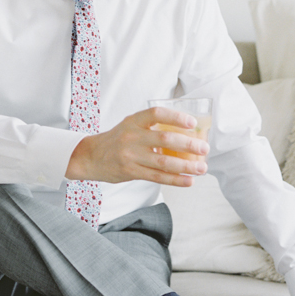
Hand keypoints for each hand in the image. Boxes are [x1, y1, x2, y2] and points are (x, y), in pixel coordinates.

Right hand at [65, 105, 208, 185]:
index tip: (192, 123)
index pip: (156, 114)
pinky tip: (188, 181)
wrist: (90, 157)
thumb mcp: (129, 125)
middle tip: (204, 149)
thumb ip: (151, 127)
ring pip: (163, 162)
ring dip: (186, 166)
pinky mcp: (130, 172)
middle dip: (188, 145)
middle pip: (164, 140)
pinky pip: (157, 177)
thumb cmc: (116, 140)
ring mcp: (130, 156)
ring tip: (202, 168)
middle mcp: (131, 137)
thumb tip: (184, 133)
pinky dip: (175, 180)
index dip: (175, 117)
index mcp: (133, 121)